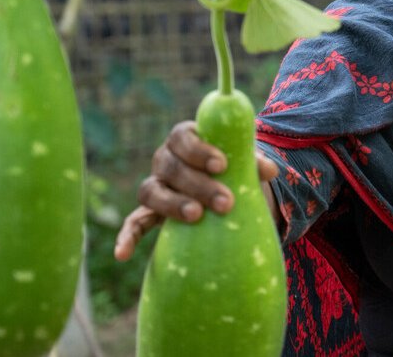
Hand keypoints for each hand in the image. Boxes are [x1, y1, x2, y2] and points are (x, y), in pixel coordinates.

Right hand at [113, 120, 279, 261]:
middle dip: (198, 184)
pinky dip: (127, 237)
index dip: (198, 150)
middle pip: (170, 167)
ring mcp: (156, 186)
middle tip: (225, 202)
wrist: (225, 188)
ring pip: (151, 191)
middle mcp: (165, 160)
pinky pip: (134, 224)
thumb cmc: (235, 169)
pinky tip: (123, 255)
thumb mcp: (245, 162)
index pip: (182, 137)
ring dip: (172, 204)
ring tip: (197, 216)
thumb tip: (269, 170)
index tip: (222, 165)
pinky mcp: (150, 214)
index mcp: (186, 139)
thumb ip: (254, 163)